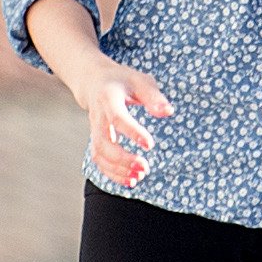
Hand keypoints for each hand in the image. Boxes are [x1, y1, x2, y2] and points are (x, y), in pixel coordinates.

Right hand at [73, 57, 173, 187]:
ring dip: (118, 169)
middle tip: (145, 166)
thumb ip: (153, 96)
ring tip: (140, 176)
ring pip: (99, 155)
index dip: (132, 132)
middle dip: (123, 158)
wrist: (93, 81)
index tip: (150, 144)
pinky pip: (99, 161)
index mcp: (108, 98)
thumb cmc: (122, 80)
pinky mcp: (96, 140)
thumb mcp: (139, 80)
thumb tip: (168, 112)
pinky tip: (131, 181)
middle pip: (103, 142)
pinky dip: (112, 174)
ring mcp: (94, 130)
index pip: (117, 118)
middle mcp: (98, 117)